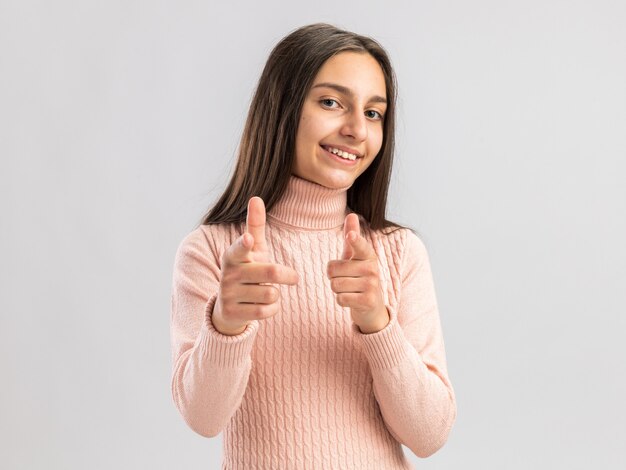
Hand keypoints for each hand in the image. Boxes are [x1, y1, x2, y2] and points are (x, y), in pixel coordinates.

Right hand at [211, 197, 298, 334]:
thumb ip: (254, 226)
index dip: (245, 244)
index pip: (240, 248)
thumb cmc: (247, 270)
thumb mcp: (252, 250)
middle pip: (270, 272)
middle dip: (287, 275)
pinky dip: (272, 308)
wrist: (228, 307)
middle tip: (294, 277)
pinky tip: (264, 306)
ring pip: (270, 294)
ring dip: (276, 294)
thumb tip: (256, 197)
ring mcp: (229, 295)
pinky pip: (266, 311)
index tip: (249, 239)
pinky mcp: (234, 313)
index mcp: (233, 255)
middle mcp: (229, 274)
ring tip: (267, 292)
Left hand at [327, 213, 389, 333]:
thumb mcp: (355, 257)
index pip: (359, 245)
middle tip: (347, 280)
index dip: (354, 240)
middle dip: (333, 277)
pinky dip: (341, 301)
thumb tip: (351, 214)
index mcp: (368, 255)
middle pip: (333, 269)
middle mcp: (372, 268)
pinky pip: (340, 298)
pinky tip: (352, 300)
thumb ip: (351, 238)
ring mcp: (372, 285)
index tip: (350, 236)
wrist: (373, 307)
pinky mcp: (368, 301)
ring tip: (350, 290)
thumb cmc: (359, 278)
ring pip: (335, 285)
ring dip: (337, 289)